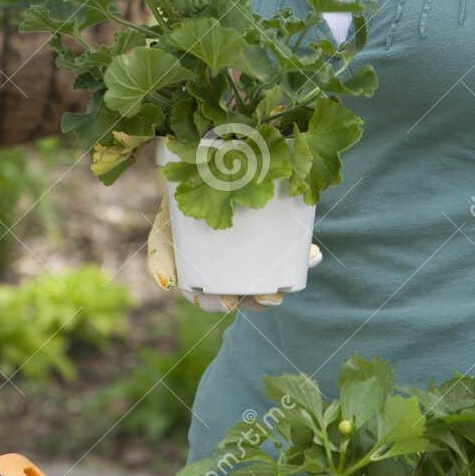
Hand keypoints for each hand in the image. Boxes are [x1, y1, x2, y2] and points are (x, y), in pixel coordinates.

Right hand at [147, 197, 321, 310]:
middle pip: (245, 294)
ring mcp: (253, 256)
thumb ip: (160, 255)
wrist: (199, 171)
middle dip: (260, 301)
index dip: (220, 304)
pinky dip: (303, 258)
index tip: (230, 302)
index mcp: (202, 276)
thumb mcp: (164, 228)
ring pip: (269, 279)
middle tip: (270, 298)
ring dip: (283, 283)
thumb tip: (168, 284)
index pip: (211, 299)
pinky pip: (289, 253)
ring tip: (290, 284)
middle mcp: (230, 271)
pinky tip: (313, 255)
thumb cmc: (178, 206)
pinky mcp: (273, 238)